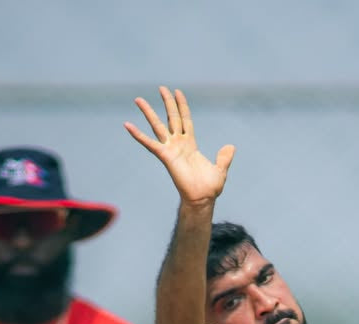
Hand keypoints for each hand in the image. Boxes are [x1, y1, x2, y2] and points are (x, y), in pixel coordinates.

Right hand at [124, 86, 234, 205]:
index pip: (185, 120)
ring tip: (138, 99)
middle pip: (171, 118)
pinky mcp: (165, 156)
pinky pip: (149, 143)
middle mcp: (179, 144)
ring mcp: (170, 149)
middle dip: (167, 103)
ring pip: (157, 126)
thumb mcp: (220, 170)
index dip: (182, 106)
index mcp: (190, 145)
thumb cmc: (209, 188)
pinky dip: (138, 135)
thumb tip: (231, 147)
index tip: (178, 92)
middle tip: (162, 87)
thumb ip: (224, 158)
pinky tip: (128, 125)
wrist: (202, 199)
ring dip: (148, 112)